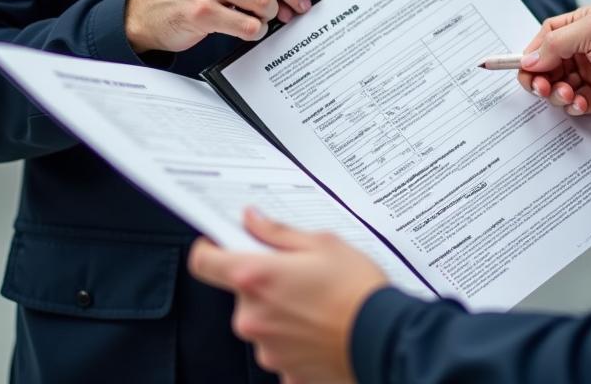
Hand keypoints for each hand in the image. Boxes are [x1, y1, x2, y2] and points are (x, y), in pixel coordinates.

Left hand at [188, 209, 387, 383]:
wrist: (385, 339)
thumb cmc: (357, 290)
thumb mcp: (322, 243)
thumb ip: (278, 232)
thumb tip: (253, 221)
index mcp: (256, 278)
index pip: (205, 262)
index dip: (210, 248)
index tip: (222, 243)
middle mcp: (252, 317)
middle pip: (240, 292)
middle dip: (262, 280)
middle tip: (297, 270)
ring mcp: (266, 348)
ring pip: (260, 320)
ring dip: (279, 309)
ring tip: (315, 299)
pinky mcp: (283, 371)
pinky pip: (279, 346)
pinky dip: (294, 336)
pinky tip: (319, 325)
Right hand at [517, 5, 590, 121]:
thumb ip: (556, 42)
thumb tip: (530, 59)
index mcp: (580, 27)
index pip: (546, 38)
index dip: (532, 54)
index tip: (522, 68)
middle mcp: (583, 50)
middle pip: (546, 66)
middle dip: (540, 78)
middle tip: (541, 87)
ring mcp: (590, 75)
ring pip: (556, 87)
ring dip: (556, 93)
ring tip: (566, 94)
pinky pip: (573, 105)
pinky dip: (572, 106)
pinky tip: (581, 103)